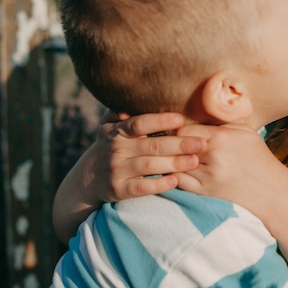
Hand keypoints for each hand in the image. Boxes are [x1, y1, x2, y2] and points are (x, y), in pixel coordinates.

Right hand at [53, 111, 206, 242]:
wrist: (86, 179)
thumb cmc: (109, 147)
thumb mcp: (109, 127)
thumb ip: (120, 111)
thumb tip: (134, 96)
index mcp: (118, 131)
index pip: (140, 123)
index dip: (160, 121)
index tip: (181, 119)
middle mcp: (117, 150)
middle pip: (152, 146)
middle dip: (180, 144)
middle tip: (201, 143)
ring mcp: (117, 170)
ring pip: (150, 165)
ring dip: (175, 163)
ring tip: (195, 161)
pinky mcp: (118, 190)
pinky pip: (141, 187)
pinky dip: (159, 184)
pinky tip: (175, 180)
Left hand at [172, 124, 280, 210]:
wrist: (270, 188)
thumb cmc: (257, 156)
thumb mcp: (245, 131)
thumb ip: (222, 122)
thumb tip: (202, 111)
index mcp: (221, 138)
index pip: (184, 130)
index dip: (177, 129)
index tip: (176, 130)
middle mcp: (212, 157)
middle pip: (176, 146)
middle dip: (170, 144)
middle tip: (166, 142)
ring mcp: (207, 176)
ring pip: (175, 164)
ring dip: (170, 159)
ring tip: (166, 155)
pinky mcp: (205, 191)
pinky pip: (179, 182)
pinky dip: (173, 175)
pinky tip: (173, 170)